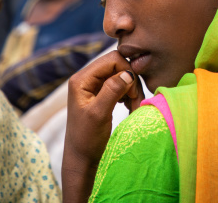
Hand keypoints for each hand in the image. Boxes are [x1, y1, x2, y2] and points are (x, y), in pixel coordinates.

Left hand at [62, 50, 143, 201]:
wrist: (82, 157)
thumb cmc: (87, 138)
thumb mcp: (99, 114)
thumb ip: (112, 90)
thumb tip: (128, 73)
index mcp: (81, 79)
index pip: (111, 59)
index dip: (126, 71)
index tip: (132, 93)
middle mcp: (86, 78)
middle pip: (117, 65)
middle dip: (130, 81)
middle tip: (135, 101)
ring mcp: (93, 86)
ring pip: (120, 76)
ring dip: (131, 89)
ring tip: (133, 107)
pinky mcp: (100, 94)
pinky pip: (119, 85)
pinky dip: (127, 94)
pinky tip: (129, 106)